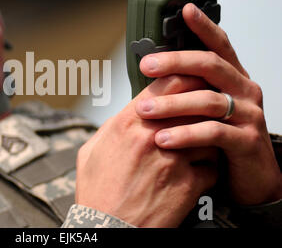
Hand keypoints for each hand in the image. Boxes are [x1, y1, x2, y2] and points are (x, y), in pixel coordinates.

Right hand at [76, 74, 218, 226]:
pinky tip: (195, 172)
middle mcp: (152, 137)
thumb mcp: (92, 150)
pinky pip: (212, 166)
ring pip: (208, 133)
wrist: (106, 227)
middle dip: (202, 101)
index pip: (168, 84)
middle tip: (203, 106)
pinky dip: (207, 167)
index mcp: (128, 124)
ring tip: (198, 144)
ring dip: (206, 136)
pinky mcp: (189, 185)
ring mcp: (174, 160)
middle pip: (194, 102)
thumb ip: (112, 127)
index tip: (189, 78)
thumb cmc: (98, 192)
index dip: (184, 76)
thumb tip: (128, 115)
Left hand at [136, 3, 281, 204]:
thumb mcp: (207, 109)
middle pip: (210, 66)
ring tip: (143, 110)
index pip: (219, 46)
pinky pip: (213, 132)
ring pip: (207, 100)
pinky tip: (163, 139)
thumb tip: (151, 76)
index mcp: (233, 79)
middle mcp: (244, 90)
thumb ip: (189, 90)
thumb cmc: (224, 140)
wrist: (253, 178)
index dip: (203, 26)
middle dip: (175, 62)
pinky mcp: (247, 141)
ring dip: (171, 104)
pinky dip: (185, 135)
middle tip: (146, 65)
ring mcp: (249, 114)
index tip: (184, 10)